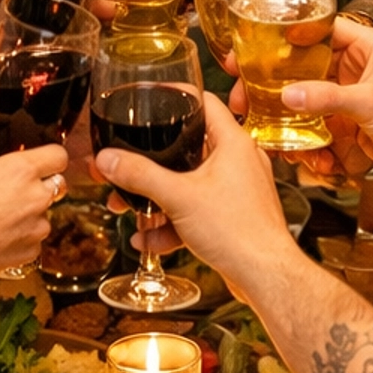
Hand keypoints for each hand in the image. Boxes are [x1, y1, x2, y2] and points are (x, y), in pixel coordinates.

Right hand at [0, 98, 66, 285]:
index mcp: (20, 170)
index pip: (58, 155)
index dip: (48, 156)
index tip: (34, 159)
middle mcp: (36, 198)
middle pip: (55, 183)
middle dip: (38, 183)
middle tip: (8, 186)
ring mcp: (36, 227)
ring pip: (44, 212)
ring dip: (29, 210)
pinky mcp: (30, 252)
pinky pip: (34, 238)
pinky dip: (21, 235)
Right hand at [94, 94, 295, 289]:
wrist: (264, 275)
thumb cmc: (239, 232)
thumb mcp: (178, 197)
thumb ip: (139, 175)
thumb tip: (108, 160)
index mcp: (233, 143)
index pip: (204, 103)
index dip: (176, 97)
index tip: (152, 99)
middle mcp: (239, 162)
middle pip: (188, 148)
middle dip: (153, 162)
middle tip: (127, 164)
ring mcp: (238, 191)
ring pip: (189, 184)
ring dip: (158, 196)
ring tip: (129, 206)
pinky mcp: (234, 217)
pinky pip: (196, 211)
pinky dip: (172, 222)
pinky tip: (148, 238)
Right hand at [276, 19, 372, 182]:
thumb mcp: (369, 103)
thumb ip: (327, 97)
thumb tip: (289, 94)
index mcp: (370, 47)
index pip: (327, 29)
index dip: (298, 34)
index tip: (270, 44)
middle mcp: (358, 65)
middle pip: (311, 62)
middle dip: (287, 76)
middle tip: (257, 84)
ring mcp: (351, 91)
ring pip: (311, 92)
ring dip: (294, 108)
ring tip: (274, 121)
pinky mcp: (346, 116)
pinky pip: (317, 118)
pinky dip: (308, 131)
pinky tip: (302, 146)